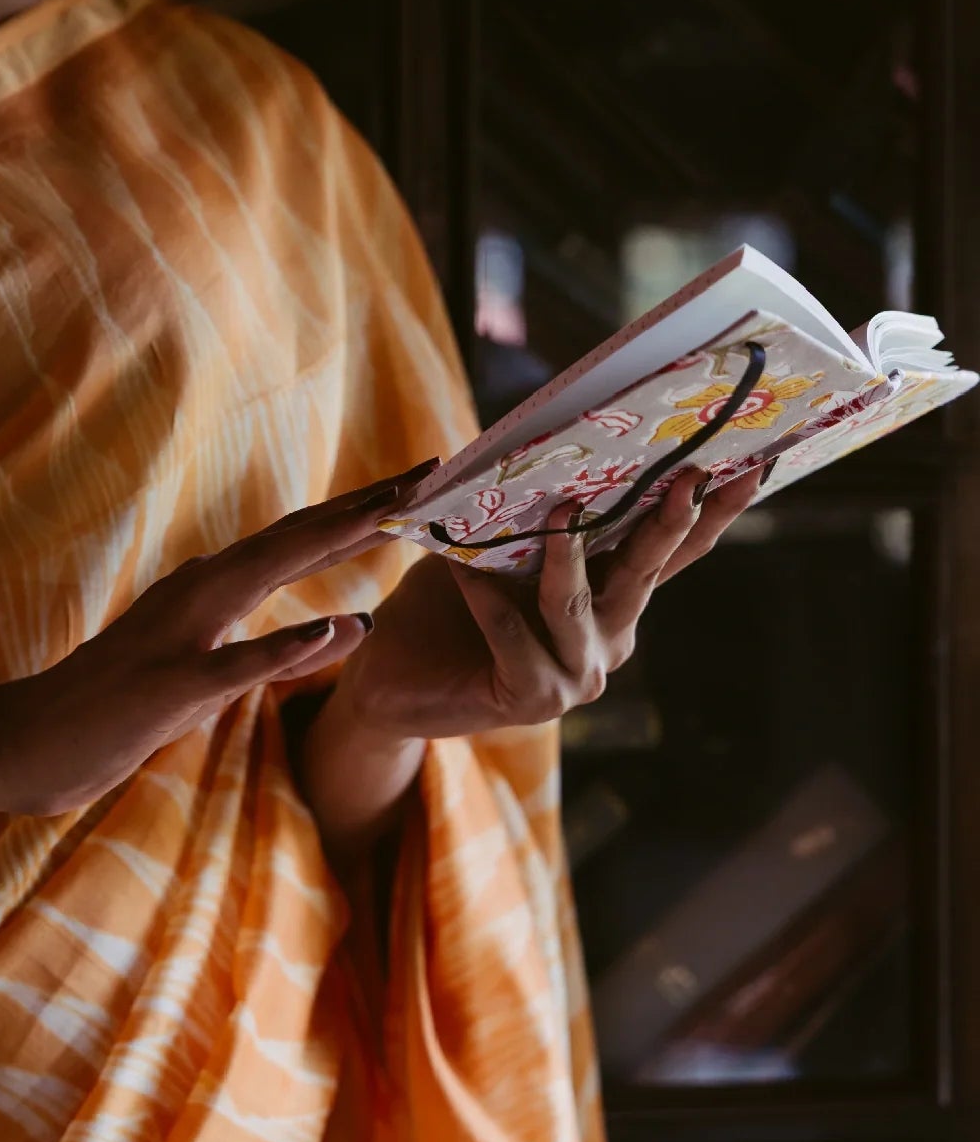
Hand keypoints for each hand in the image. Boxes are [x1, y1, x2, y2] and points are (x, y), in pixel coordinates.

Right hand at [0, 460, 437, 816]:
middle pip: (296, 537)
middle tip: (435, 471)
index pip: (300, 541)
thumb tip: (355, 628)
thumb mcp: (215, 684)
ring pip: (269, 573)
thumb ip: (281, 655)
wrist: (20, 744)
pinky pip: (236, 664)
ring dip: (336, 539)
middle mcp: (196, 591)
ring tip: (400, 514)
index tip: (424, 487)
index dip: (365, 511)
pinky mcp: (168, 687)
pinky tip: (339, 626)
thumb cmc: (116, 713)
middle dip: (368, 503)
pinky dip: (287, 643)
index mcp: (209, 590)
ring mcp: (180, 634)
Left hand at [332, 465, 763, 740]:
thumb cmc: (440, 606)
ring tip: (563, 508)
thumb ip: (524, 510)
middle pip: (647, 572)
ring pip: (580, 606)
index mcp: (609, 597)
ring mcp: (578, 675)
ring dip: (567, 557)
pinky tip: (462, 569)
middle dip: (670, 522)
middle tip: (691, 476)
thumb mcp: (487, 545)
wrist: (389, 680)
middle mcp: (609, 638)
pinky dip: (487, 600)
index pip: (669, 551)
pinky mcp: (534, 699)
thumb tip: (543, 442)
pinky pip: (515, 637)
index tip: (752, 463)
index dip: (713, 512)